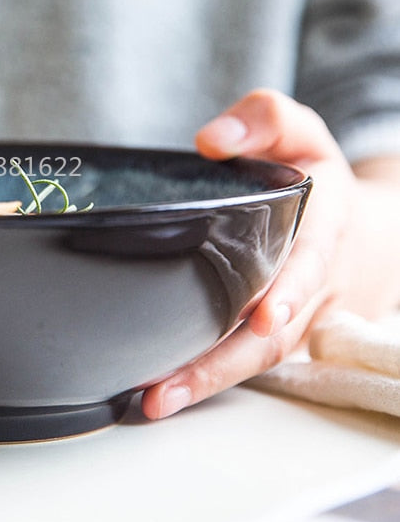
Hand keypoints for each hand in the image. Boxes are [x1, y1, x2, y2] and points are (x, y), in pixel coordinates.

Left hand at [141, 88, 399, 418]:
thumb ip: (263, 120)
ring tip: (154, 401)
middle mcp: (313, 284)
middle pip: (272, 335)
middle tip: (167, 388)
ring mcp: (298, 318)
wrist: (366, 231)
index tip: (261, 317)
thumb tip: (210, 141)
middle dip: (222, 364)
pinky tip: (165, 391)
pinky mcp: (278, 336)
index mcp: (324, 227)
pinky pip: (248, 363)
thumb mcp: (301, 132)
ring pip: (258, 360)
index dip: (287, 292)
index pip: (308, 264)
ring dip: (208, 383)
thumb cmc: (318, 177)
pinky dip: (210, 379)